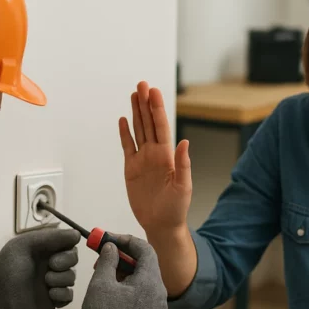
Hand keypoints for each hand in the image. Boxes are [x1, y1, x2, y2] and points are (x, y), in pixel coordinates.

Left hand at [0, 228, 80, 308]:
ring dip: (61, 278)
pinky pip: (69, 295)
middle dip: (67, 261)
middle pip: (74, 257)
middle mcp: (50, 263)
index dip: (69, 244)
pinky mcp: (54, 299)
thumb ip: (50, 237)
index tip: (62, 248)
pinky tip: (50, 295)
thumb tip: (78, 234)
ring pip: (72, 276)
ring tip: (45, 282)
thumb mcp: (24, 245)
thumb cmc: (7, 269)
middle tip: (51, 266)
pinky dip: (63, 294)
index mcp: (43, 248)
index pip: (67, 241)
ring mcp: (53, 282)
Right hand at [74, 235, 167, 308]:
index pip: (145, 250)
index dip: (127, 241)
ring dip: (129, 277)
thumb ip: (108, 260)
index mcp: (151, 282)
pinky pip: (147, 302)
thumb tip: (112, 247)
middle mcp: (161, 296)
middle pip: (147, 267)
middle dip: (126, 259)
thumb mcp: (100, 283)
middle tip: (106, 258)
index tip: (110, 240)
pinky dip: (133, 294)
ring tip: (107, 279)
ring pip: (147, 285)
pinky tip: (115, 299)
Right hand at [119, 81, 191, 235]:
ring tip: (134, 95)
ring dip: (136, 112)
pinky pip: (127, 146)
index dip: (156, 108)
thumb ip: (183, 164)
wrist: (161, 224)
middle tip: (142, 84)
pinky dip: (125, 133)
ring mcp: (142, 159)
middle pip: (148, 123)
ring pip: (138, 130)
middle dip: (145, 103)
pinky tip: (124, 120)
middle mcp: (155, 154)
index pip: (161, 126)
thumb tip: (184, 142)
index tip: (153, 92)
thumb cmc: (176, 208)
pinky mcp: (131, 168)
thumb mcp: (183, 187)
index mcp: (167, 156)